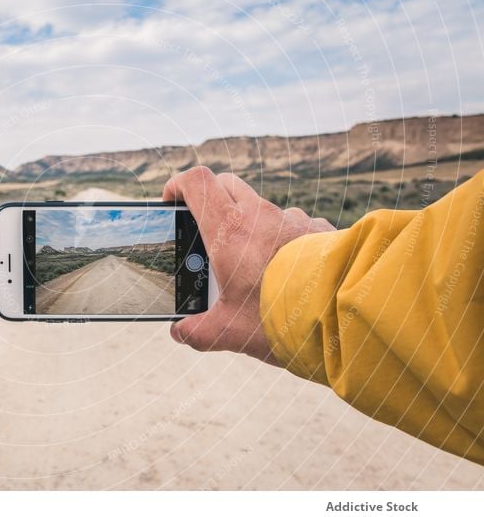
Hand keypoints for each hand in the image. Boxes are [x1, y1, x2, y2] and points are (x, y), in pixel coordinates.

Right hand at [162, 167, 335, 364]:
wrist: (347, 312)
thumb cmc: (281, 317)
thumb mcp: (231, 332)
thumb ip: (200, 332)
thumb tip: (181, 333)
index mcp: (229, 231)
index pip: (197, 182)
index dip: (178, 184)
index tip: (170, 199)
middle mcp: (259, 216)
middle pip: (226, 184)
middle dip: (210, 197)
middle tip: (203, 228)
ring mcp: (292, 219)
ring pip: (261, 206)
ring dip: (248, 221)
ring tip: (249, 259)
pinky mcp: (318, 229)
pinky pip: (293, 223)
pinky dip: (282, 237)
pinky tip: (288, 268)